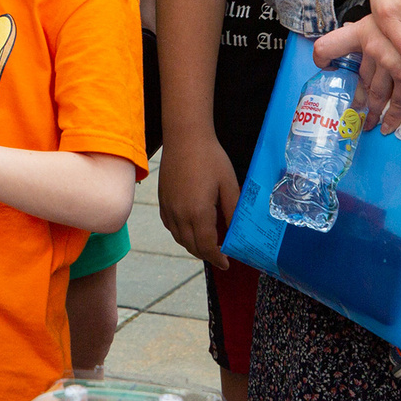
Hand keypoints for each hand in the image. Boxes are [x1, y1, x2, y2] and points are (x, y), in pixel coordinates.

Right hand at [157, 128, 239, 268]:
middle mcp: (179, 214)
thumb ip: (233, 211)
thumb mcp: (228, 184)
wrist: (185, 137)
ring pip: (179, 238)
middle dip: (207, 255)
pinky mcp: (162, 201)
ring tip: (208, 244)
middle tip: (220, 256)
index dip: (217, 258)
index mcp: (198, 212)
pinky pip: (170, 226)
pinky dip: (181, 234)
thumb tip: (237, 232)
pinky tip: (191, 229)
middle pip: (192, 246)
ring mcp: (168, 208)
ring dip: (193, 246)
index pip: (207, 246)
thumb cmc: (210, 158)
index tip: (226, 263)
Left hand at [313, 12, 400, 119]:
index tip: (323, 66)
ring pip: (377, 94)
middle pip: (360, 79)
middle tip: (353, 113)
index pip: (329, 46)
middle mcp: (372, 49)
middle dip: (357, 98)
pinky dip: (393, 117)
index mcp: (362, 32)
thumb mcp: (387, 10)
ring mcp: (390, 65)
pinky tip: (387, 127)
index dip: (322, 57)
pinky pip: (399, 101)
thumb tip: (352, 32)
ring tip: (368, 124)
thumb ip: (370, 25)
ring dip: (372, 111)